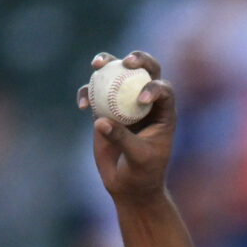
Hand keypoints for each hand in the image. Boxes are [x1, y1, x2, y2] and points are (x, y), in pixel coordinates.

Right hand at [79, 51, 175, 203]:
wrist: (129, 186)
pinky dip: (87, 93)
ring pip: (117, 74)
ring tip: (96, 65)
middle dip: (138, 59)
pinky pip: (95, 93)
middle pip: (146, 70)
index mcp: (164, 112)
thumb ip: (122, 139)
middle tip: (126, 61)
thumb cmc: (143, 174)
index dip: (154, 88)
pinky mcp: (105, 109)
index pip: (164, 90)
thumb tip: (101, 121)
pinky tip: (82, 105)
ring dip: (107, 63)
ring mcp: (125, 102)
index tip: (141, 100)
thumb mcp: (138, 159)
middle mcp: (146, 102)